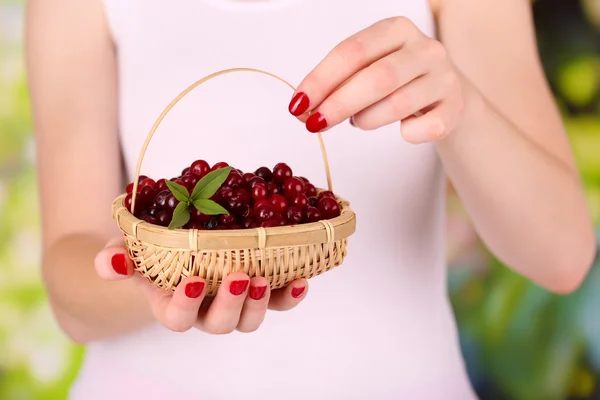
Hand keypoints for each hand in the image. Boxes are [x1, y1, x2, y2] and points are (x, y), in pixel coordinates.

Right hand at [94, 238, 307, 333]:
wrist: (180, 245)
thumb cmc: (153, 251)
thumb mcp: (130, 249)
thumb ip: (117, 258)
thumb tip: (110, 262)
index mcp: (173, 305)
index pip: (177, 319)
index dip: (186, 306)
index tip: (194, 281)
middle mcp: (206, 310)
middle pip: (220, 324)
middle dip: (231, 306)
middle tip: (238, 278)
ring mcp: (235, 303)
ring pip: (249, 320)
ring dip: (259, 304)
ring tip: (263, 279)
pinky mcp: (259, 290)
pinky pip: (278, 301)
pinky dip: (290, 295)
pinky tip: (300, 280)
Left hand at [288, 17, 465, 142]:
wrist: (446, 95)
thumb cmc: (396, 81)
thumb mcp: (366, 71)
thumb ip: (336, 85)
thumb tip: (302, 110)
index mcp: (396, 29)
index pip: (352, 51)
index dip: (321, 79)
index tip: (297, 104)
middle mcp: (425, 48)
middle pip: (377, 78)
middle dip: (339, 104)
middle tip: (314, 124)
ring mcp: (444, 77)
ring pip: (398, 104)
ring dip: (367, 119)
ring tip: (359, 121)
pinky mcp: (456, 107)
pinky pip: (425, 128)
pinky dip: (407, 134)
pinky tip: (402, 130)